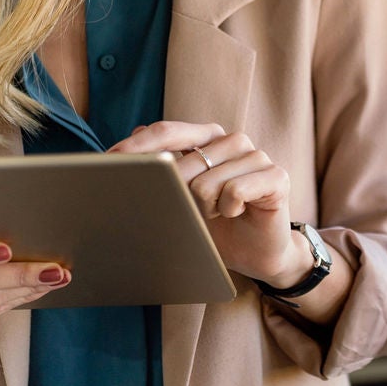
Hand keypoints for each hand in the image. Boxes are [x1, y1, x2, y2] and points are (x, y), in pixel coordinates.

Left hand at [105, 121, 303, 287]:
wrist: (257, 254)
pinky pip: (236, 191)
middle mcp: (232, 141)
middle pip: (185, 161)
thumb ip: (160, 172)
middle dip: (175, 193)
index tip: (109, 162)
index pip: (167, 131)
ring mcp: (256, 156)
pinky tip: (236, 213)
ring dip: (206, 207)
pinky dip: (229, 209)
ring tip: (216, 213)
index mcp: (207, 138)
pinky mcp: (277, 176)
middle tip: (187, 212)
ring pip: (208, 182)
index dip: (138, 147)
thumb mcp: (180, 200)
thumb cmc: (216, 225)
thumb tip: (124, 148)